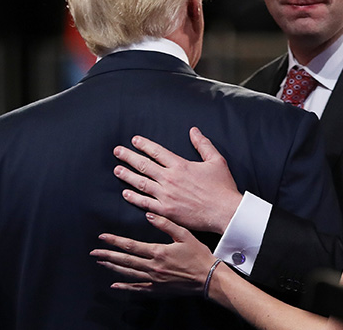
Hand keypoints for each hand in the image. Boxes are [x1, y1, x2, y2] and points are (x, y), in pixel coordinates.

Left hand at [91, 213, 216, 294]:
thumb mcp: (184, 234)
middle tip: (94, 253)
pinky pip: (138, 288)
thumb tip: (149, 214)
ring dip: (113, 268)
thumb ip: (165, 223)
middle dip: (108, 255)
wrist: (208, 278)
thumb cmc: (198, 255)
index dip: (115, 241)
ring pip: (128, 273)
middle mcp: (153, 267)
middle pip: (125, 260)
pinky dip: (125, 287)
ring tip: (101, 263)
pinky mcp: (158, 289)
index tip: (102, 237)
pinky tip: (115, 284)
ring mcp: (154, 280)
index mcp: (158, 252)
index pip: (131, 246)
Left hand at [113, 127, 240, 233]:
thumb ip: (203, 144)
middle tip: (117, 151)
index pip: (157, 151)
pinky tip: (126, 194)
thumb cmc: (222, 187)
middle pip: (144, 165)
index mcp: (181, 165)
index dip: (144, 145)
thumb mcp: (216, 160)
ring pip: (141, 183)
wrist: (225, 212)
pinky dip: (134, 198)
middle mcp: (170, 179)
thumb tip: (193, 130)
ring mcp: (166, 195)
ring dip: (127, 176)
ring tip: (117, 170)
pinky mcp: (166, 211)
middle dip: (128, 157)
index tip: (134, 140)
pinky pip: (145, 203)